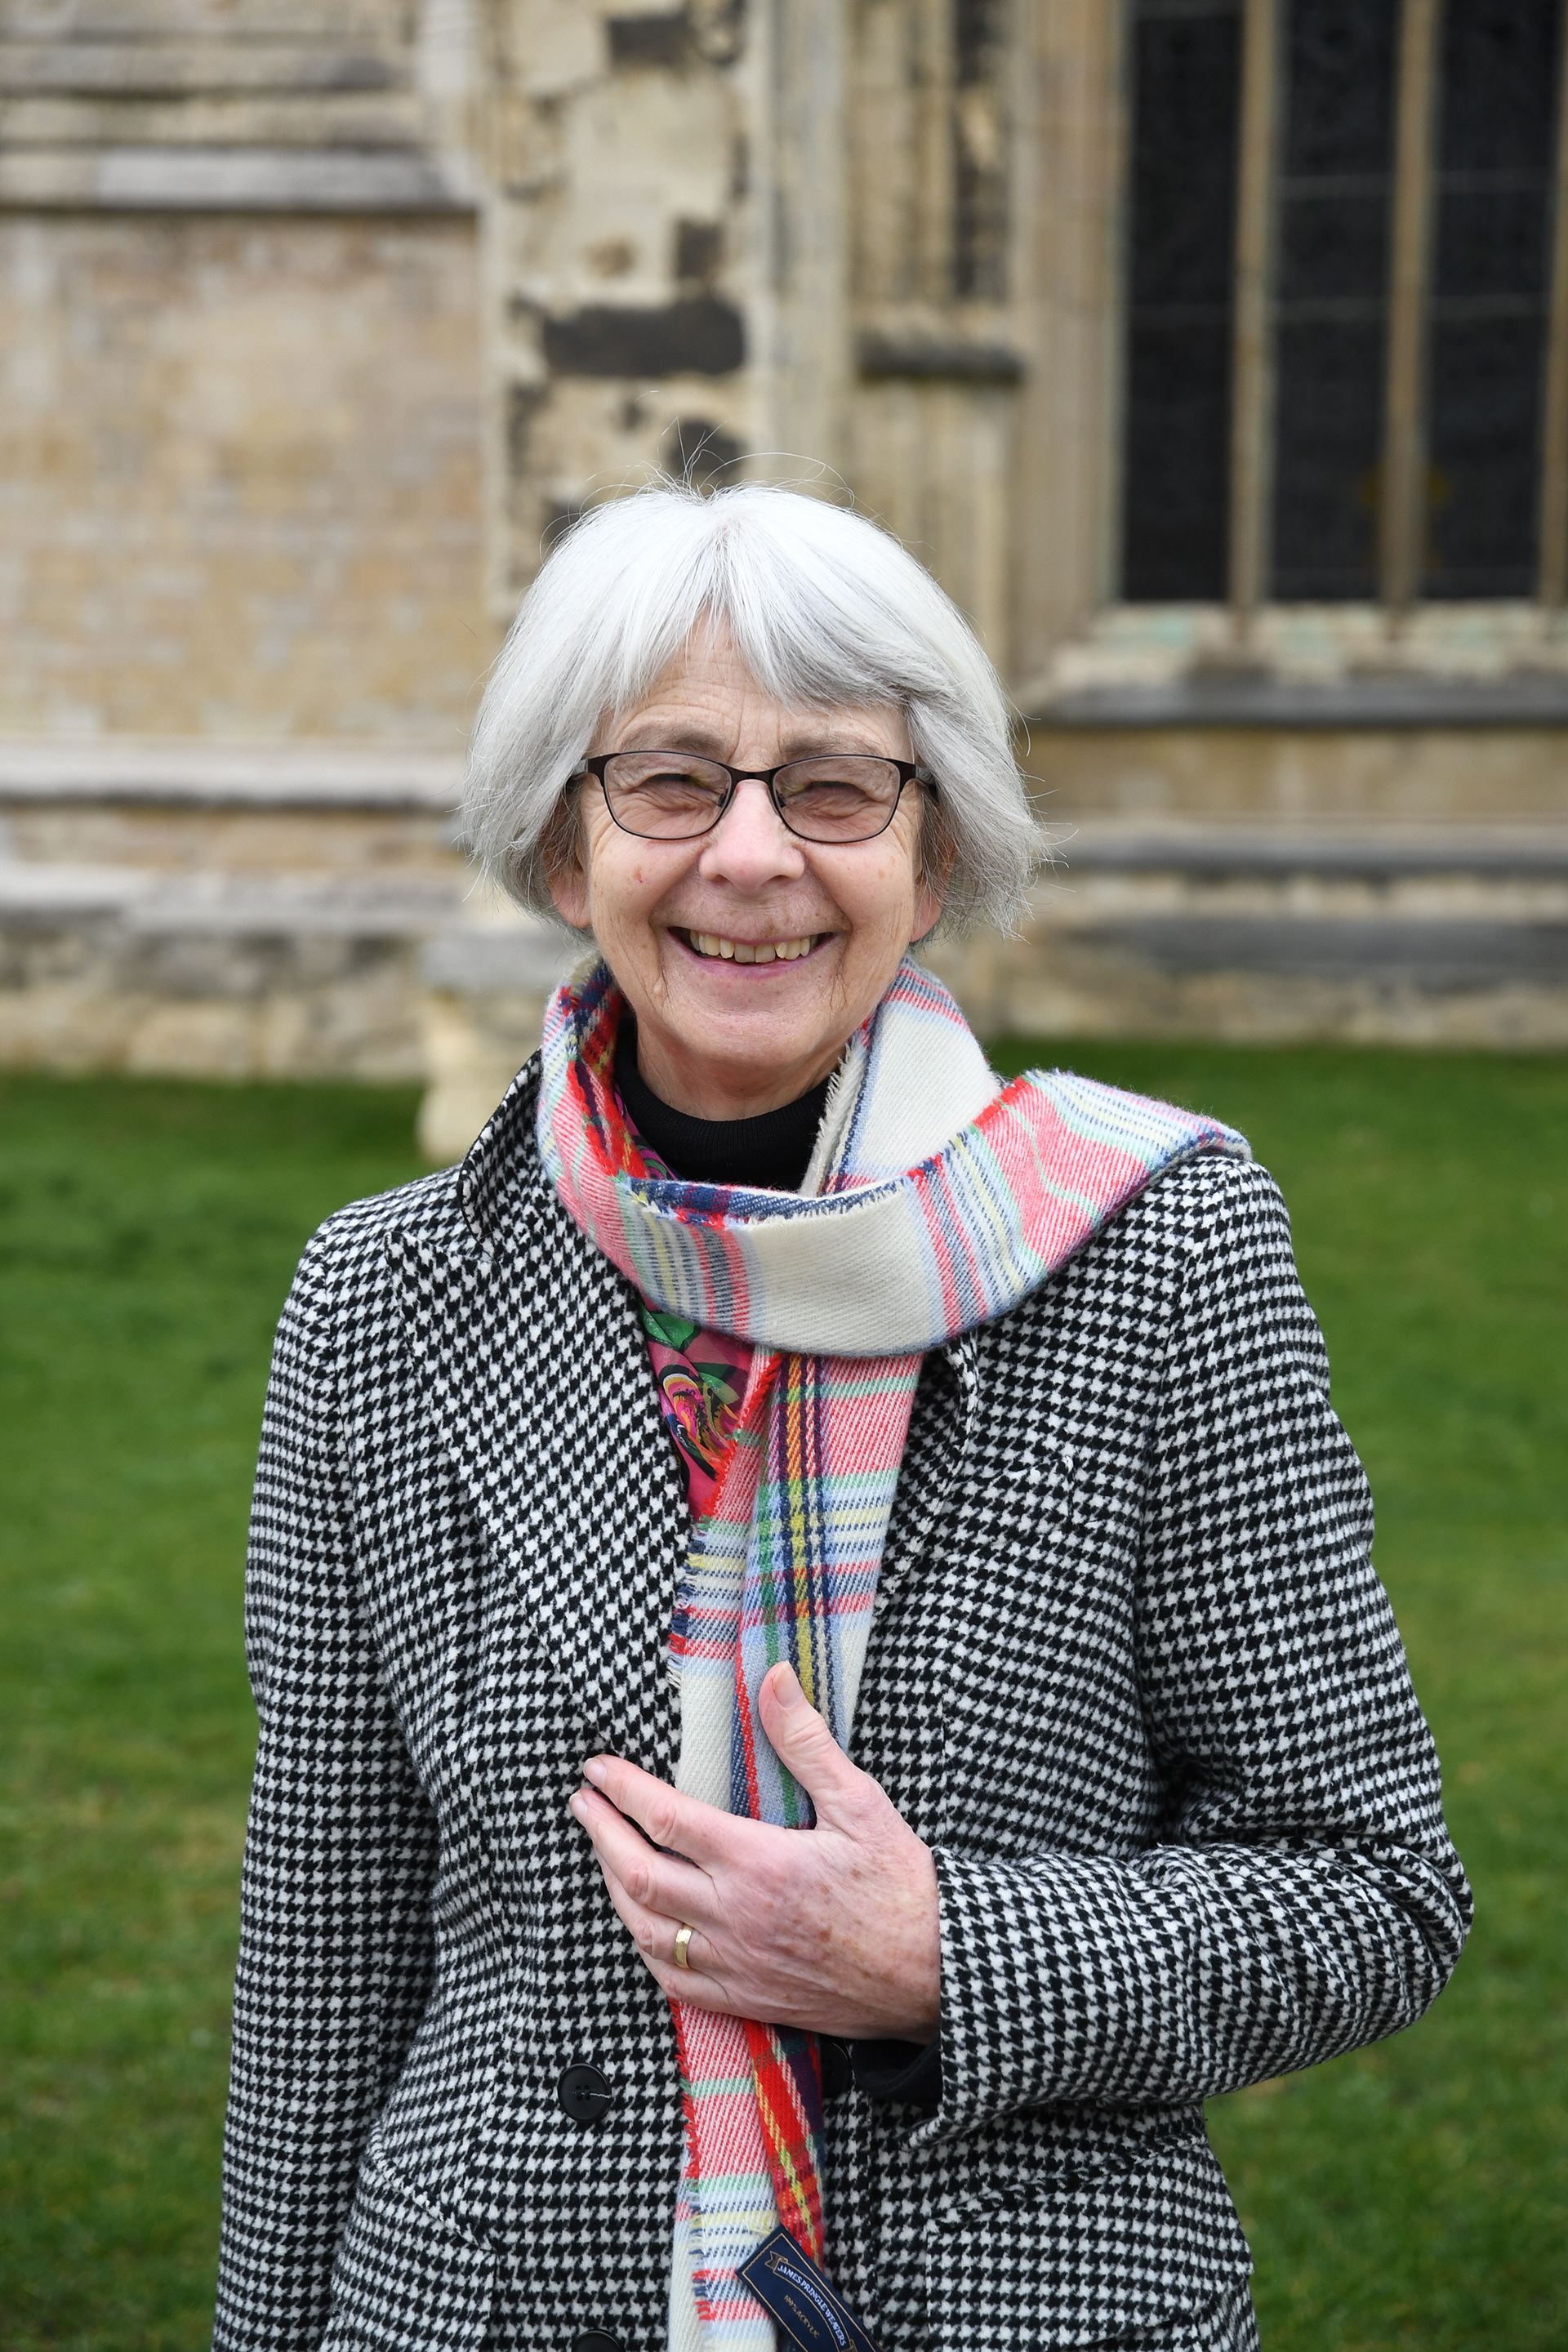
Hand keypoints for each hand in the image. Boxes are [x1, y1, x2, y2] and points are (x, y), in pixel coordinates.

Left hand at [569, 1661, 939, 2039]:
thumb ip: (807, 1742)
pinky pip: (674, 1981)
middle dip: (600, 1834)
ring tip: (601, 1853)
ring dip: (613, 1887)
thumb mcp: (861, 1802)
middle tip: (581, 1803)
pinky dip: (644, 1948)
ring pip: (645, 1930)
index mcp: (760, 1863)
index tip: (597, 1769)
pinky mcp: (747, 2000)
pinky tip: (640, 1926)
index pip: (666, 1819)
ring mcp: (737, 1965)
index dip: (622, 1790)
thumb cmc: (901, 1886)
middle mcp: (736, 1918)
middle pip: (638, 1874)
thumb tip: (775, 1678)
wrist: (934, 1974)